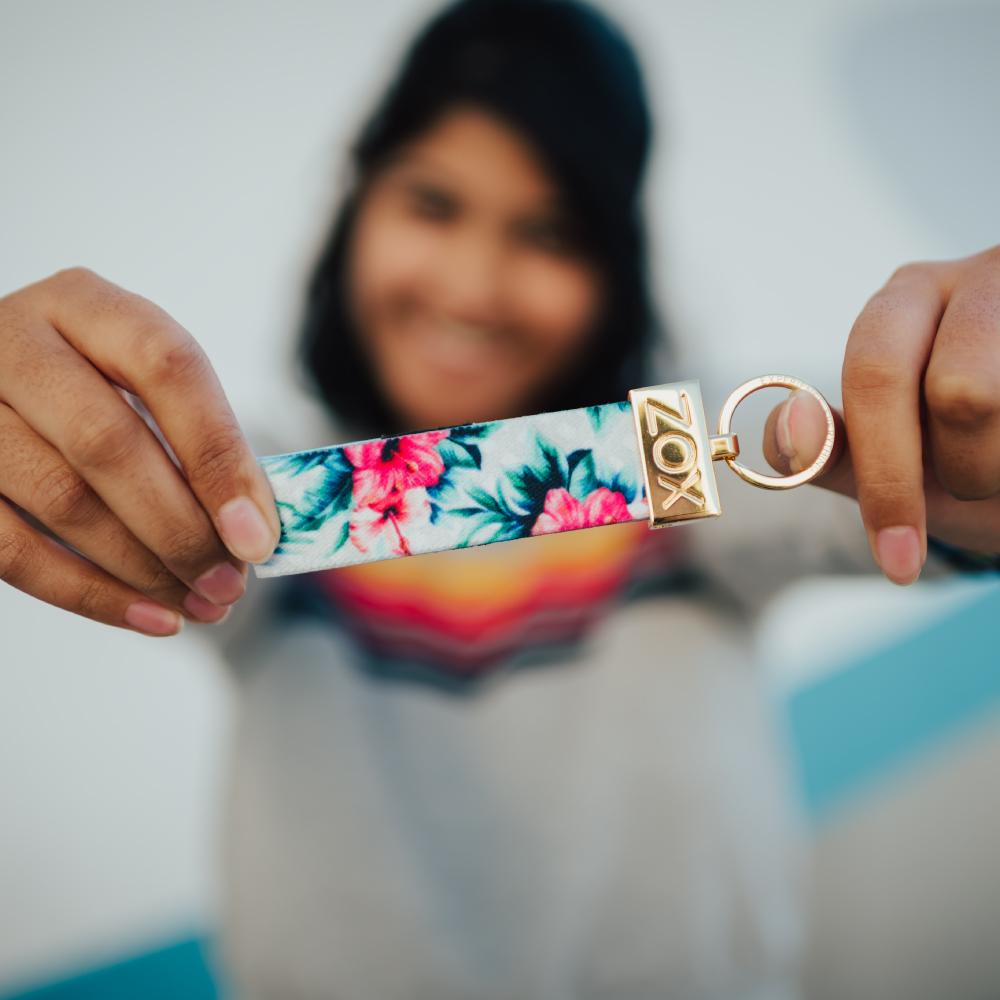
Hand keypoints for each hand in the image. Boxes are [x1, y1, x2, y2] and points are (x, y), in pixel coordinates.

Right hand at [0, 268, 281, 634]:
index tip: (258, 535)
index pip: (168, 367)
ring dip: (145, 569)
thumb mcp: (144, 392)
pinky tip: (151, 617)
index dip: (219, 457)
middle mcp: (15, 341)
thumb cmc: (95, 398)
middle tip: (231, 584)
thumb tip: (257, 530)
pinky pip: (12, 548)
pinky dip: (90, 594)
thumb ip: (200, 444)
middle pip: (108, 440)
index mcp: (86, 305)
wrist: (2, 396)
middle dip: (182, 528)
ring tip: (203, 605)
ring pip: (60, 499)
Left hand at [764, 245, 999, 583]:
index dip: (886, 478)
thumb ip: (827, 452)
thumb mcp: (885, 464)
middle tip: (973, 494)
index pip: (875, 377)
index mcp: (901, 304)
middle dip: (965, 470)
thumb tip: (789, 424)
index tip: (898, 561)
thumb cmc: (955, 458)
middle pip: (962, 393)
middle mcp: (975, 276)